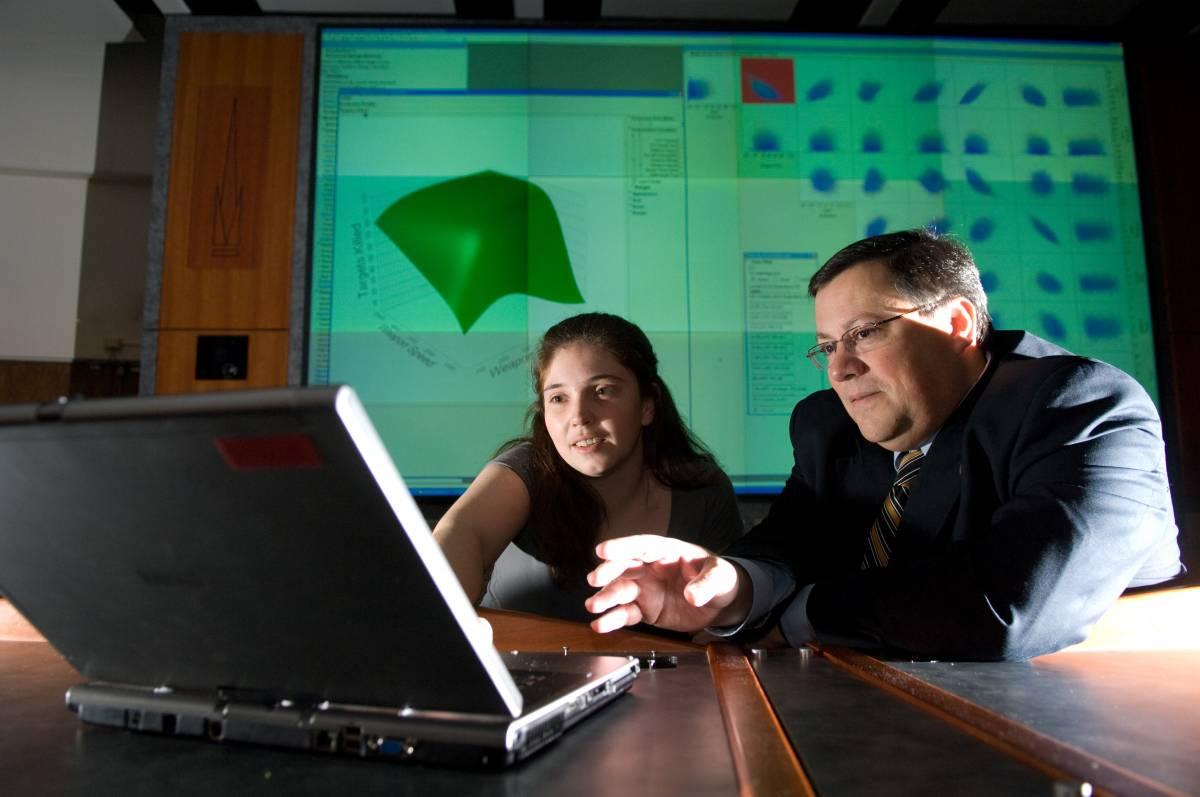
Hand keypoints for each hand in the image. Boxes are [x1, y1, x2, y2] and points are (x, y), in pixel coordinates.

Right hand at [585, 535, 746, 633]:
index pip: (641, 546)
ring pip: (620, 590)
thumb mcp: (720, 576)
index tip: (603, 550)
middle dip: (608, 572)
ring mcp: (646, 589)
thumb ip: (707, 583)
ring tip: (593, 606)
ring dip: (605, 597)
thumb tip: (692, 595)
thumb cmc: (720, 579)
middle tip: (594, 580)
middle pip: (624, 567)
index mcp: (666, 551)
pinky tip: (601, 625)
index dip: (622, 547)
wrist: (721, 602)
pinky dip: (613, 619)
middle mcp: (650, 568)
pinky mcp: (645, 609)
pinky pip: (626, 613)